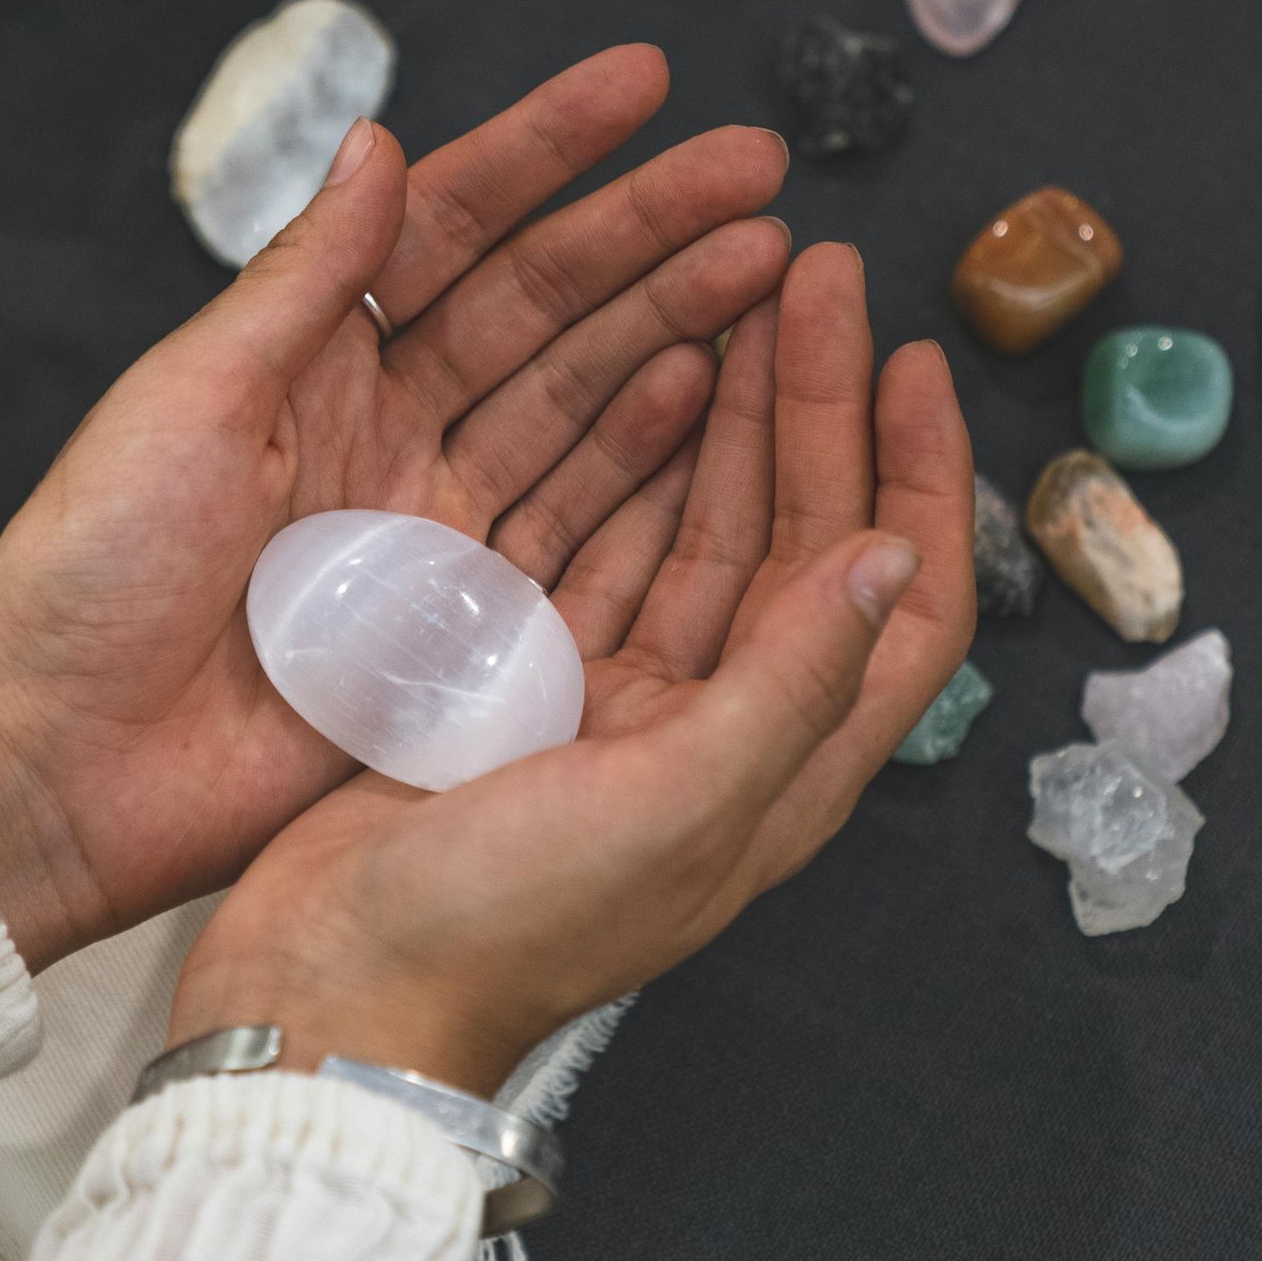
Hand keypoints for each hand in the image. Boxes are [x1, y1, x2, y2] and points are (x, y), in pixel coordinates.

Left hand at [0, 47, 791, 966]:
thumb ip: (303, 280)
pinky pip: (576, 524)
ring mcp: (433, 523)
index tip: (643, 86)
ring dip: (670, 328)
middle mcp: (386, 426)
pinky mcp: (461, 621)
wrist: (63, 765)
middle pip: (543, 306)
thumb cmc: (89, 574)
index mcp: (311, 359)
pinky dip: (646, 459)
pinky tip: (707, 393)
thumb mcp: (191, 400)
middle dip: (650, 232)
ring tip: (763, 264)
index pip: (453, 225)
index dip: (549, 152)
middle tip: (757, 172)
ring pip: (579, 401)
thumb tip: (379, 141)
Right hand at [167, 245, 974, 1095]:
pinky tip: (643, 376)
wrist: (338, 987)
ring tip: (739, 293)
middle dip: (817, 403)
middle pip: (805, 535)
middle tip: (812, 273)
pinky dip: (634, 457)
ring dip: (733, 413)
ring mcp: (624, 700)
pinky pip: (610, 541)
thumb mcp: (677, 801)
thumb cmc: (508, 921)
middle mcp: (722, 726)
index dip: (923, 477)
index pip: (902, 604)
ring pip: (706, 524)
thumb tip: (899, 558)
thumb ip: (793, 680)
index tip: (911, 356)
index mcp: (784, 768)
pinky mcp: (531, 680)